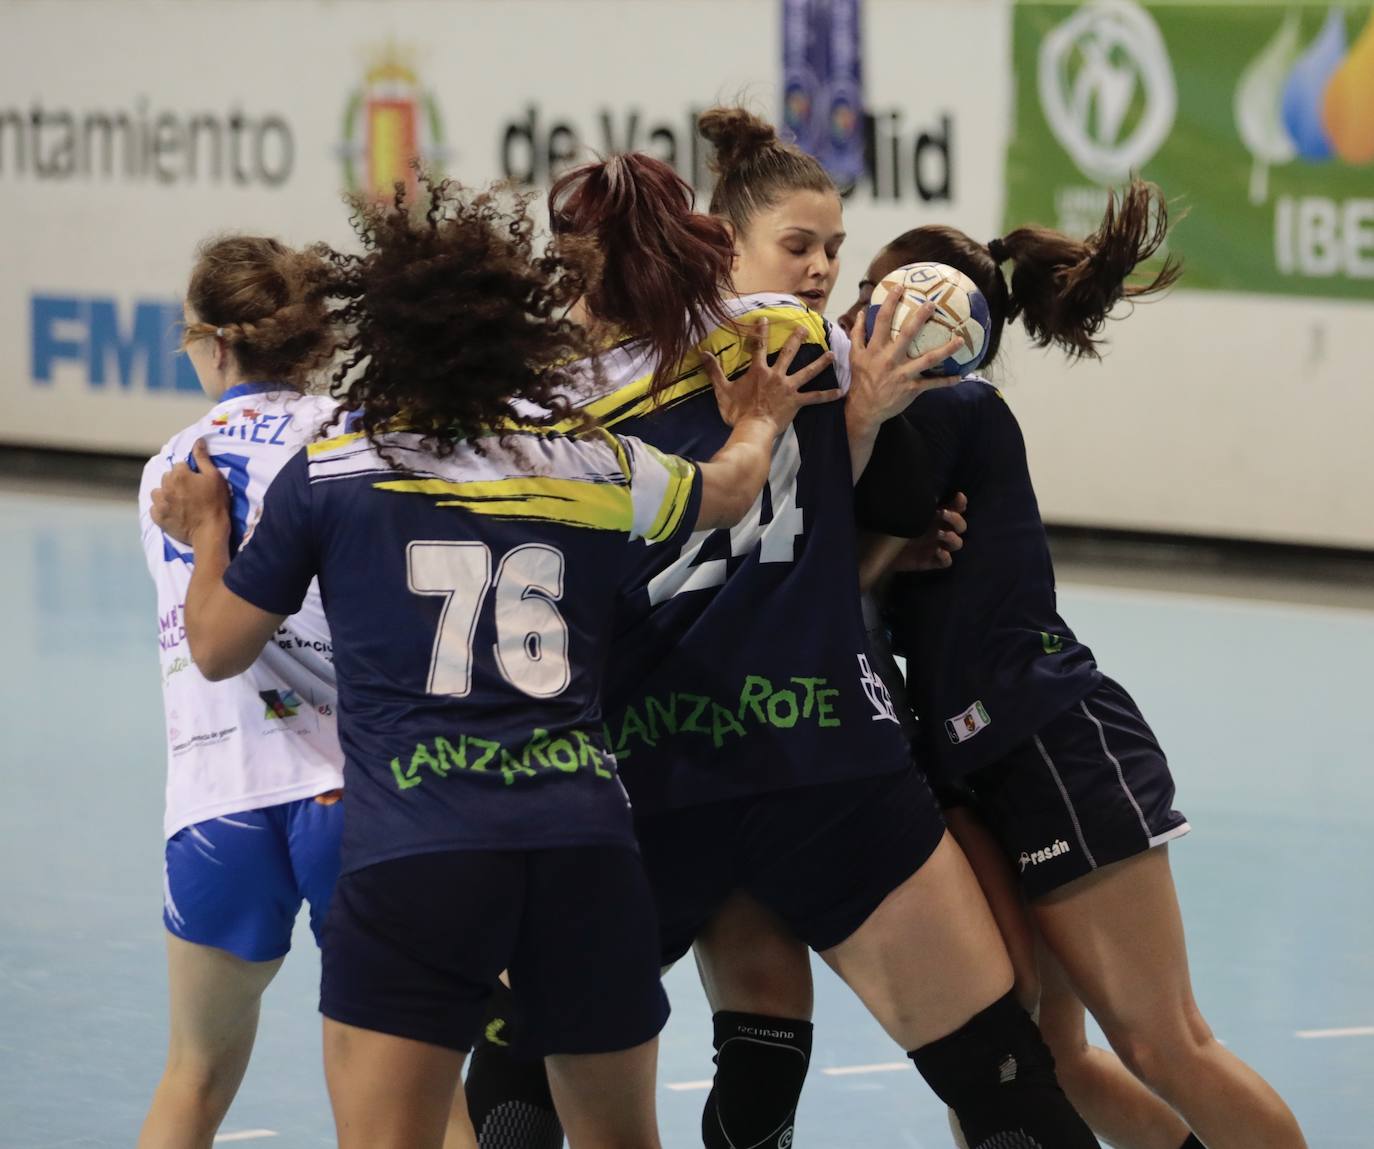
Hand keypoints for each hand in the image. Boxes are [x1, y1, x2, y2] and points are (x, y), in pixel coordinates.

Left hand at [150, 439, 231, 546]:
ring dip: (165, 494)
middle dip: (176, 482)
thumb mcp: (215, 477)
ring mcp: (160, 503)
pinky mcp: (158, 517)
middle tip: (190, 493)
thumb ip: (203, 458)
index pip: (179, 466)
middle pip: (167, 478)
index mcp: (179, 474)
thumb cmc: (215, 503)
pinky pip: (154, 508)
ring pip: (158, 492)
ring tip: (178, 502)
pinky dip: (161, 509)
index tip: (197, 482)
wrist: (210, 531)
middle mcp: (165, 486)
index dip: (189, 473)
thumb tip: (198, 441)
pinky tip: (172, 512)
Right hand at [703, 318, 840, 435]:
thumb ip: (714, 371)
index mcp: (758, 371)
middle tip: (805, 328)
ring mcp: (788, 388)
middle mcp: (776, 375)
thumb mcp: (722, 390)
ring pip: (807, 372)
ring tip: (831, 354)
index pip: (759, 346)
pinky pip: (814, 398)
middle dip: (797, 339)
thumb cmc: (736, 412)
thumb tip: (702, 353)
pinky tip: (840, 392)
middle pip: (789, 353)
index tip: (765, 319)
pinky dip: (827, 395)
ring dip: (820, 363)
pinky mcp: (796, 402)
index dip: (761, 332)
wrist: (752, 429)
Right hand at [846, 292, 963, 435]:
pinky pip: (932, 384)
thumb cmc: (861, 379)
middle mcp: (890, 359)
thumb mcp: (854, 355)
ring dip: (946, 350)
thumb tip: (861, 312)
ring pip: (928, 359)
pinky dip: (946, 381)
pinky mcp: (911, 389)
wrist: (864, 409)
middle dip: (920, 317)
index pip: (882, 321)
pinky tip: (960, 377)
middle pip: (908, 334)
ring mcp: (903, 374)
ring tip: (961, 340)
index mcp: (875, 349)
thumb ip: (858, 333)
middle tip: (933, 303)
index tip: (900, 287)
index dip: (891, 302)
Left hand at [892, 492, 968, 571]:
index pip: (956, 509)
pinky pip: (946, 562)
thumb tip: (931, 495)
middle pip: (961, 526)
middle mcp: (941, 531)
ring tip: (939, 533)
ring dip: (951, 537)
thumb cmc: (894, 528)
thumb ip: (919, 506)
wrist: (879, 550)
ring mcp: (938, 547)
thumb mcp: (905, 514)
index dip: (960, 503)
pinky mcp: (932, 561)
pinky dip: (945, 556)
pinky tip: (938, 551)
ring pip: (957, 543)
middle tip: (942, 514)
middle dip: (955, 519)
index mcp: (938, 518)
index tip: (959, 496)